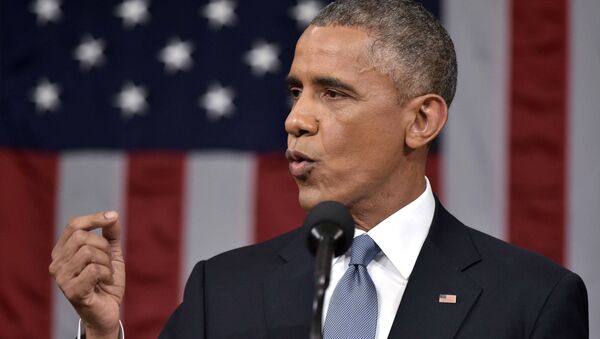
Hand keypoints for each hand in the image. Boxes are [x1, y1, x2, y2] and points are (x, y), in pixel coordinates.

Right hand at [49, 211, 124, 338]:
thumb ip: (111, 234)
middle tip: (108, 262)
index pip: (74, 225)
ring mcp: (61, 277)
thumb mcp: (112, 253)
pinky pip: (94, 270)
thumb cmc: (106, 281)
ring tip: (106, 274)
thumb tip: (112, 215)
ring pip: (89, 252)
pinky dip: (106, 274)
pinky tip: (104, 283)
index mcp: (63, 251)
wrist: (108, 310)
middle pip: (83, 237)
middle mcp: (57, 263)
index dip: (94, 218)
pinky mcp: (70, 290)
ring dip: (106, 263)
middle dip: (104, 247)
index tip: (113, 217)